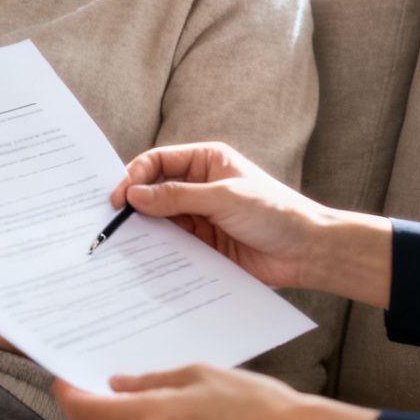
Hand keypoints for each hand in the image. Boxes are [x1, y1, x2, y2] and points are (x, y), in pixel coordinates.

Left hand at [51, 366, 375, 419]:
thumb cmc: (257, 404)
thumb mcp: (201, 374)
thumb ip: (151, 381)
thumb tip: (117, 385)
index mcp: (154, 418)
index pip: (88, 412)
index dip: (69, 395)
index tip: (65, 381)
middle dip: (93, 413)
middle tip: (100, 390)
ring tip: (142, 409)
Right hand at [110, 143, 331, 288]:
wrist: (307, 251)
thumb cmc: (274, 212)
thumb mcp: (223, 198)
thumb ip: (177, 197)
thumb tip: (134, 195)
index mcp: (206, 161)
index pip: (159, 161)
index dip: (135, 176)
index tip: (119, 197)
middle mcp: (200, 186)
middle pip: (156, 191)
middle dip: (135, 203)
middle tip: (112, 220)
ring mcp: (201, 216)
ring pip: (162, 219)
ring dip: (146, 229)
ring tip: (125, 242)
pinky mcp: (205, 244)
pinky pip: (174, 244)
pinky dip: (160, 250)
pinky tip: (147, 258)